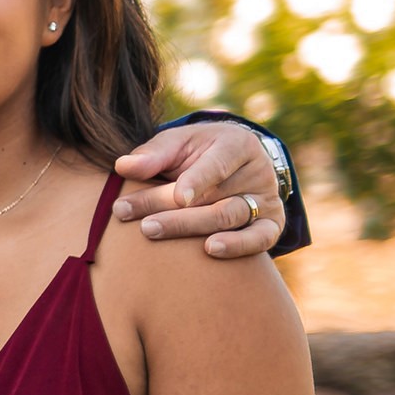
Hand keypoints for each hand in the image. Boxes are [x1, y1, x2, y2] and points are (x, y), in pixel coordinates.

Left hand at [112, 122, 284, 258]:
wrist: (231, 167)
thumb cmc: (196, 153)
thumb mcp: (177, 144)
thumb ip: (153, 154)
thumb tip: (123, 166)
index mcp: (237, 144)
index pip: (218, 163)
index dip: (198, 180)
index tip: (178, 197)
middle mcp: (257, 172)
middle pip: (215, 196)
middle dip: (175, 211)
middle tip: (143, 224)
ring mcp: (266, 200)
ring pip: (230, 217)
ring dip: (191, 227)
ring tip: (156, 233)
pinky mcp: (271, 225)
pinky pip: (261, 238)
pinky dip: (238, 246)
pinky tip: (210, 249)